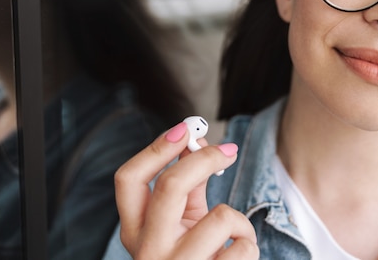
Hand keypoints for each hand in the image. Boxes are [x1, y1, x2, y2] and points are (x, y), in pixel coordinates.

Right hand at [114, 121, 258, 258]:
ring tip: (238, 232)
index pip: (128, 179)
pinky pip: (242, 249)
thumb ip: (186, 185)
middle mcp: (148, 252)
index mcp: (135, 231)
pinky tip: (240, 254)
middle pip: (169, 187)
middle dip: (204, 159)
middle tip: (227, 151)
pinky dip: (249, 245)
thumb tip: (195, 141)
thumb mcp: (182, 223)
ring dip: (238, 219)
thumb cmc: (194, 257)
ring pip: (218, 218)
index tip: (185, 129)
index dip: (156, 148)